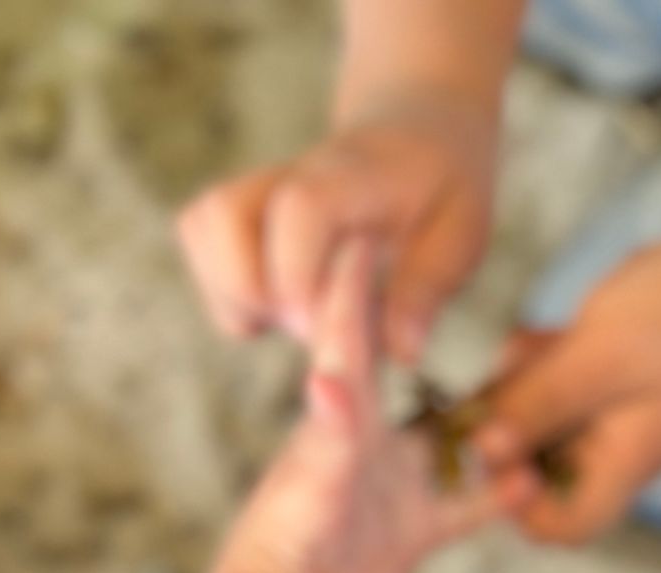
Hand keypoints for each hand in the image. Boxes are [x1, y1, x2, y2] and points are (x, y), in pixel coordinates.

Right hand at [177, 90, 497, 359]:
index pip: (299, 209)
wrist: (416, 133)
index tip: (315, 328)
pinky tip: (276, 310)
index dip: (295, 273)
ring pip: (201, 229)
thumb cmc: (442, 189)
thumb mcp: (462, 234)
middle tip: (312, 327)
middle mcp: (290, 175)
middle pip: (222, 216)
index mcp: (352, 176)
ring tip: (293, 319)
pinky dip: (225, 289)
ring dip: (233, 294)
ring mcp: (258, 189)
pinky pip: (199, 242)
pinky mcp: (238, 211)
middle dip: (254, 294)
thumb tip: (401, 352)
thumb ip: (427, 288)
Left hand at [215, 241, 530, 572]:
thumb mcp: (314, 486)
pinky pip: (462, 506)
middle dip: (446, 349)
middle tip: (468, 302)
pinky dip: (495, 496)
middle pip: (419, 386)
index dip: (359, 285)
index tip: (370, 230)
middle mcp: (370, 445)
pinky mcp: (410, 532)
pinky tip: (531, 485)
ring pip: (453, 446)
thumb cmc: (289, 549)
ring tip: (535, 408)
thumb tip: (331, 378)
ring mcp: (393, 487)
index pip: (352, 337)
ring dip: (492, 430)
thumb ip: (332, 435)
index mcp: (341, 419)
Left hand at [477, 241, 660, 542]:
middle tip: (502, 383)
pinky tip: (538, 336)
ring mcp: (612, 422)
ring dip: (518, 394)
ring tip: (525, 349)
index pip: (569, 527)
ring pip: (541, 431)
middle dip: (512, 433)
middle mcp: (618, 454)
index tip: (500, 454)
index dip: (523, 507)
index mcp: (625, 463)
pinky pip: (555, 395)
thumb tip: (483, 449)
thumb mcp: (598, 356)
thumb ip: (539, 403)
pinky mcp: (606, 390)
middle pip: (544, 478)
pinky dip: (537, 370)